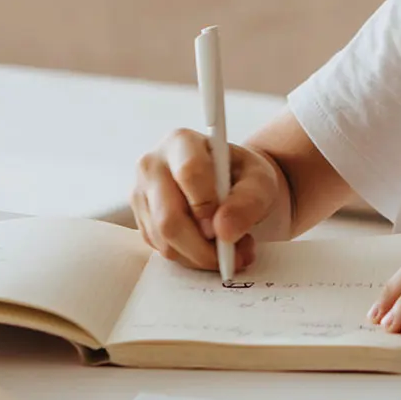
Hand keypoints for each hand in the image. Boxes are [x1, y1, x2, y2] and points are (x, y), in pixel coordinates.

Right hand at [132, 130, 284, 275]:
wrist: (230, 181)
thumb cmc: (243, 174)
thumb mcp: (259, 180)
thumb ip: (248, 201)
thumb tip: (224, 231)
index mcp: (182, 142)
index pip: (189, 172)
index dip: (207, 204)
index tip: (224, 226)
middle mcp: (152, 164)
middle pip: (169, 216)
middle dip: (204, 246)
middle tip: (234, 256)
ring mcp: (141, 193)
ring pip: (163, 239)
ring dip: (199, 256)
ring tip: (231, 251)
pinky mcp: (141, 218)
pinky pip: (160, 248)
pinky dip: (189, 257)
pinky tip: (212, 248)